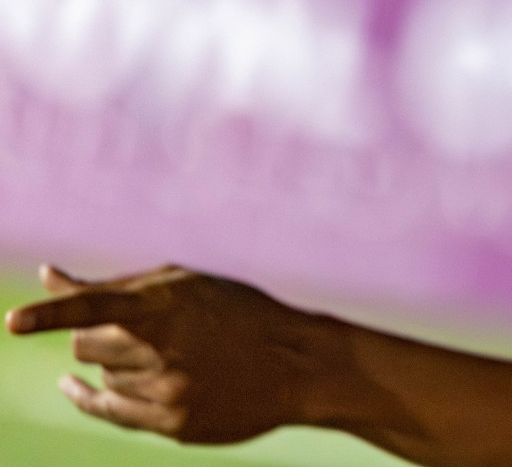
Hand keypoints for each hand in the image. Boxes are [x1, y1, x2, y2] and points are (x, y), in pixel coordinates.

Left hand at [5, 264, 329, 443]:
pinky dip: (90, 397)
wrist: (296, 365)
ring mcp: (168, 390)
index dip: (53, 312)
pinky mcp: (171, 423)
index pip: (99, 306)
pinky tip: (75, 388)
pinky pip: (108, 411)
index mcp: (170, 304)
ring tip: (167, 356)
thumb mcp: (186, 287)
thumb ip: (115, 285)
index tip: (13, 322)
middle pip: (87, 344)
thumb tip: (48, 275)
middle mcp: (166, 349)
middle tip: (134, 331)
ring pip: (101, 377)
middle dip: (96, 336)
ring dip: (118, 364)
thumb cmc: (237, 314)